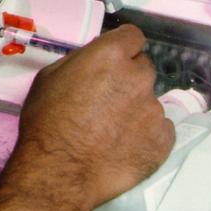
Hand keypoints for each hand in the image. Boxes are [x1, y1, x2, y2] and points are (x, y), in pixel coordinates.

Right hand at [6, 24, 173, 210]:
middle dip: (128, 81)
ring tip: (111, 133)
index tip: (114, 63)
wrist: (58, 172)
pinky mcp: (163, 139)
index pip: (132, 37)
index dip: (122, 50)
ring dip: (136, 111)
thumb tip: (95, 61)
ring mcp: (155, 109)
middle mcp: (140, 77)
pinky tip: (124, 147)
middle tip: (107, 103)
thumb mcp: (50, 78)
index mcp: (112, 55)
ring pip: (149, 102)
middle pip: (142, 69)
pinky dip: (146, 136)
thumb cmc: (46, 124)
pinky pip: (160, 130)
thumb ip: (81, 62)